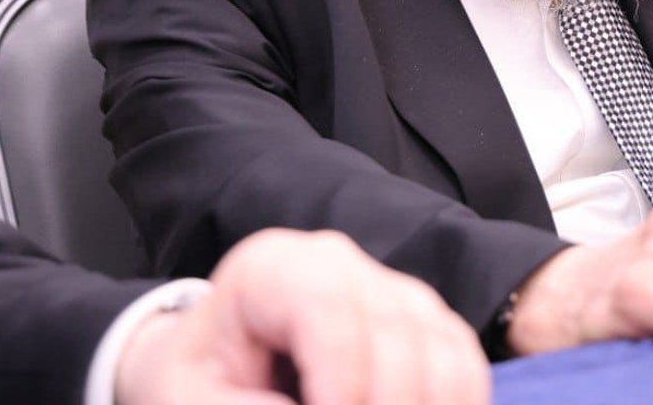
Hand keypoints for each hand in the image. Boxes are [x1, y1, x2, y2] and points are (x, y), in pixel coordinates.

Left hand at [115, 229, 489, 404]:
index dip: (342, 385)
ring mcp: (387, 284)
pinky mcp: (422, 319)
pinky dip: (458, 403)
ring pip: (439, 346)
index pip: (326, 310)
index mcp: (271, 269)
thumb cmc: (196, 382)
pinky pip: (463, 359)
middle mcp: (338, 262)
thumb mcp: (190, 401)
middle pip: (394, 331)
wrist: (214, 368)